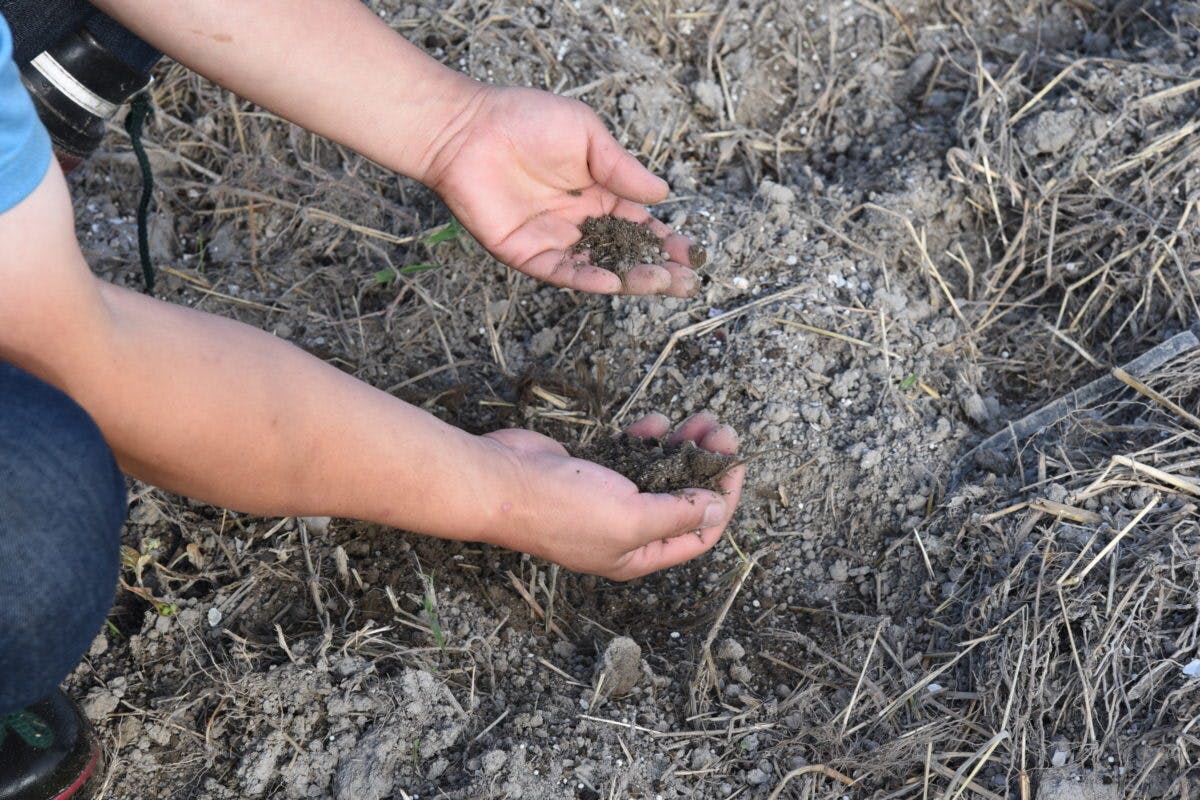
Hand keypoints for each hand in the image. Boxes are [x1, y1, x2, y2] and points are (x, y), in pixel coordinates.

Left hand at [422, 86, 701, 296]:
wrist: (468, 129)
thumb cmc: (525, 120)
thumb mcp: (586, 134)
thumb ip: (621, 168)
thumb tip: (661, 195)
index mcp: (598, 193)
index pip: (640, 225)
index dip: (666, 241)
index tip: (691, 255)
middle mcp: (579, 222)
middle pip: (625, 254)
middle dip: (658, 269)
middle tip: (687, 281)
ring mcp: (553, 240)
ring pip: (598, 268)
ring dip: (630, 279)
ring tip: (661, 283)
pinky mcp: (524, 253)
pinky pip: (560, 271)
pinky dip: (586, 279)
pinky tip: (613, 283)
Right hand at [475, 413, 743, 579]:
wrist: (500, 481)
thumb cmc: (562, 507)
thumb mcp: (632, 517)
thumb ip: (677, 515)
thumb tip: (716, 510)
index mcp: (637, 555)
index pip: (698, 533)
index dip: (723, 500)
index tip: (736, 463)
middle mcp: (625, 533)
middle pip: (682, 501)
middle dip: (707, 466)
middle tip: (722, 431)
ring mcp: (606, 503)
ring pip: (660, 475)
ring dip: (683, 448)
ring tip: (702, 420)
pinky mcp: (590, 475)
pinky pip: (631, 458)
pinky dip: (648, 440)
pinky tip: (658, 423)